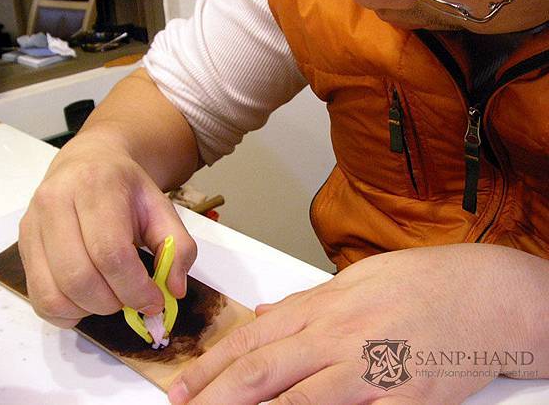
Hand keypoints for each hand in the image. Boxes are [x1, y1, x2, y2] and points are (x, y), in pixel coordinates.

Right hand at [18, 132, 195, 327]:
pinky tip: (88, 300)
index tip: (154, 301)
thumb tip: (174, 290)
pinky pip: (38, 297)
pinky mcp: (22, 245)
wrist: (89, 163)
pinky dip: (65, 312)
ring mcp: (33, 225)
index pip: (110, 253)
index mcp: (95, 187)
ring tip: (111, 297)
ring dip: (90, 310)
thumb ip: (179, 247)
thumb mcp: (163, 209)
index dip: (135, 288)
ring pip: (54, 293)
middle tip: (132, 300)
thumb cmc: (127, 190)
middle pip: (79, 277)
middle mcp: (55, 203)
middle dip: (113, 302)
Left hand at [168, 244, 546, 404]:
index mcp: (327, 307)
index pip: (255, 338)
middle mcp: (341, 336)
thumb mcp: (357, 279)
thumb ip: (308, 301)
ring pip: (299, 399)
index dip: (214, 364)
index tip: (182, 384)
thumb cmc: (423, 282)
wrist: (488, 293)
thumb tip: (267, 315)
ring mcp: (372, 370)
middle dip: (217, 393)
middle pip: (265, 369)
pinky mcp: (405, 400)